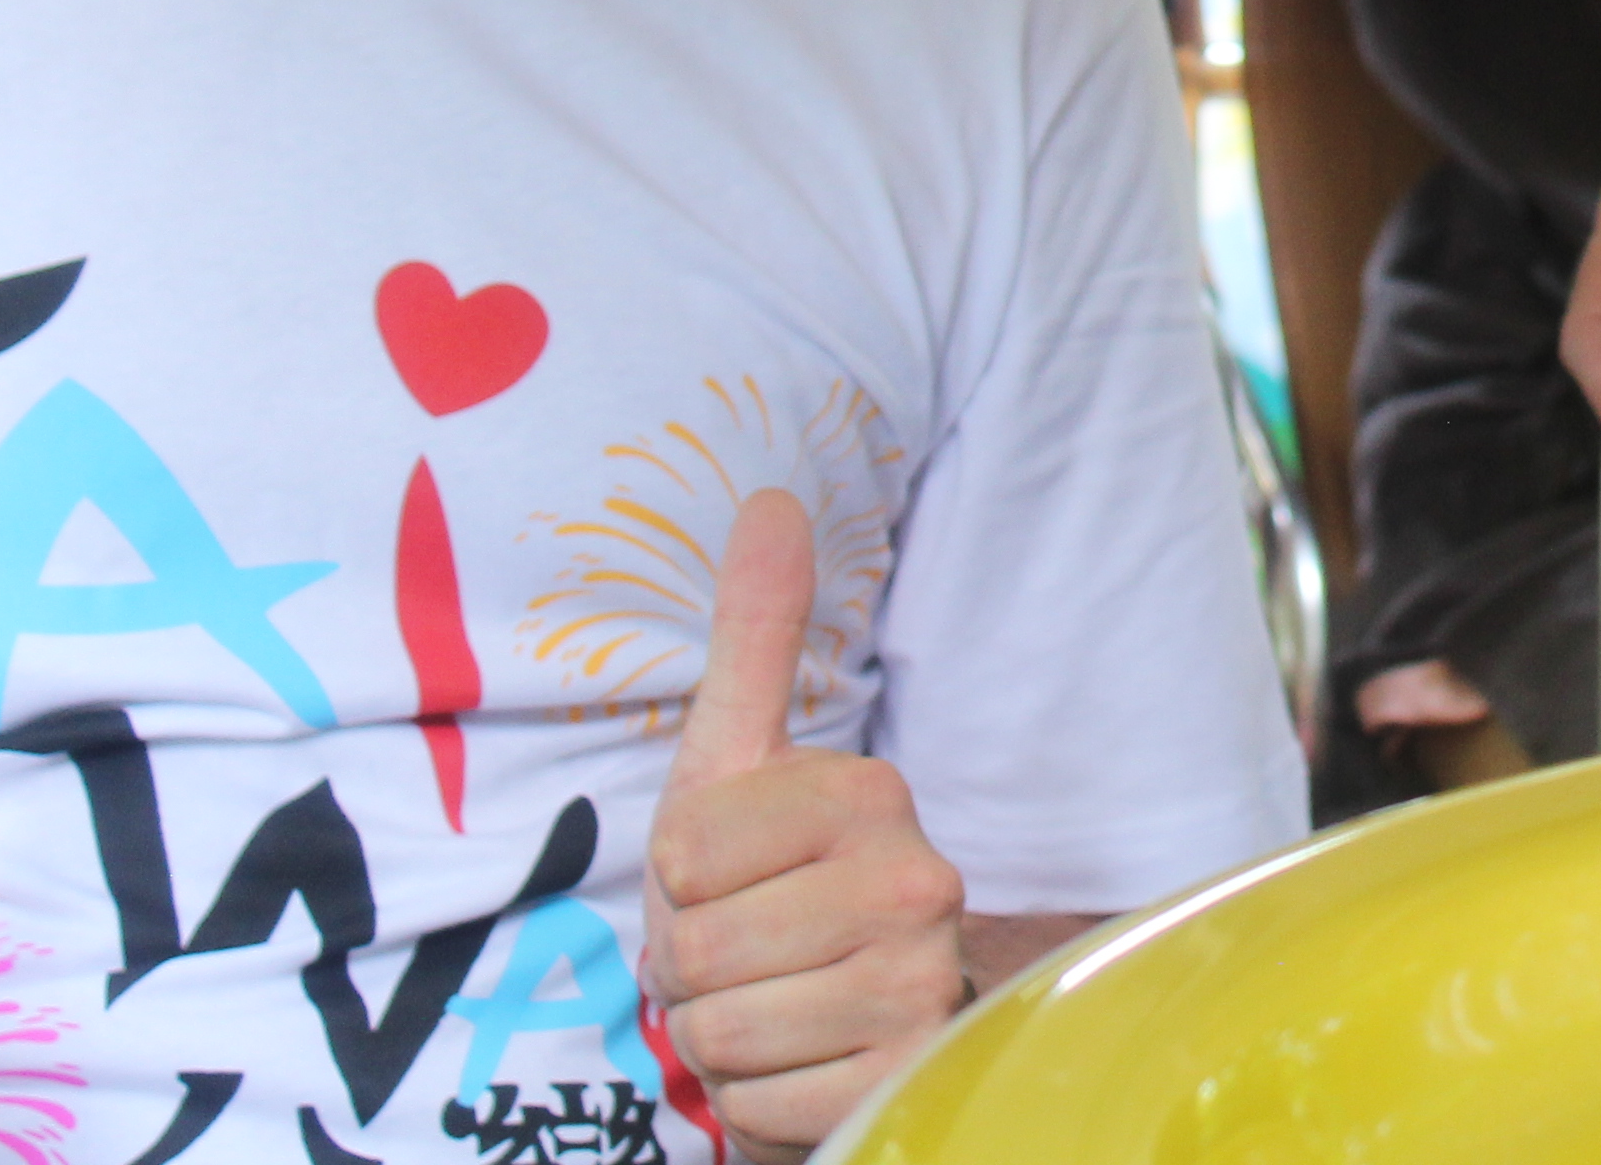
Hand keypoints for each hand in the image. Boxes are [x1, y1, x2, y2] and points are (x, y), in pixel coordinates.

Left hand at [643, 492, 966, 1164]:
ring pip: (725, 1029)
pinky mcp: (908, 1079)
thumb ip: (758, 636)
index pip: (685, 851)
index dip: (678, 883)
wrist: (855, 1025)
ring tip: (769, 1009)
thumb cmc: (772, 890)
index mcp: (871, 793)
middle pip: (699, 946)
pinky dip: (759, 1102)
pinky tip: (801, 1066)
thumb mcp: (739, 764)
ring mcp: (921, 983)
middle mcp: (917, 879)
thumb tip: (769, 496)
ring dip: (721, 1037)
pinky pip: (762, 1103)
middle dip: (692, 969)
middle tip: (741, 959)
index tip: (727, 884)